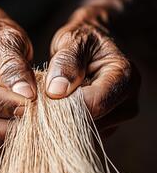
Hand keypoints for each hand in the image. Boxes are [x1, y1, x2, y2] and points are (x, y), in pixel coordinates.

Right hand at [0, 16, 35, 151]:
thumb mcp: (6, 40)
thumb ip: (14, 66)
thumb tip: (25, 95)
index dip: (9, 104)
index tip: (35, 103)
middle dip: (12, 126)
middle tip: (40, 117)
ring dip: (14, 134)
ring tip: (37, 119)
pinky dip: (12, 135)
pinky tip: (29, 122)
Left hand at [46, 18, 139, 134]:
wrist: (93, 46)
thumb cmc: (84, 39)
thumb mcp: (74, 40)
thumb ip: (66, 61)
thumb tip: (57, 91)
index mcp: (124, 76)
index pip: (96, 102)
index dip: (68, 103)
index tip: (44, 97)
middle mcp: (128, 101)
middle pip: (93, 121)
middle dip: (64, 114)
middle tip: (43, 100)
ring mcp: (119, 117)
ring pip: (87, 131)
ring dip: (65, 121)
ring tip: (53, 102)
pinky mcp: (108, 126)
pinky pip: (85, 133)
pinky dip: (69, 125)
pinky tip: (59, 110)